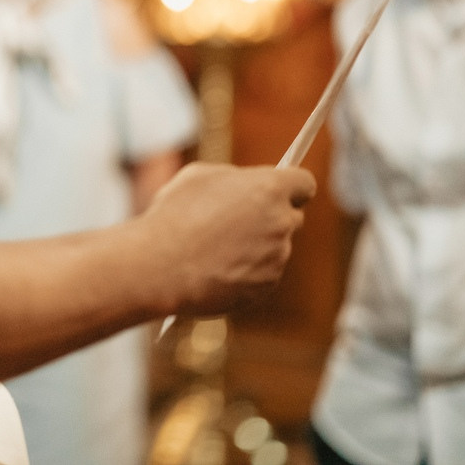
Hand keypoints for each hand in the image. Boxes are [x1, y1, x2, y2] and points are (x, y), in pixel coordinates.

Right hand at [142, 162, 314, 315]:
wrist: (160, 267)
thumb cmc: (174, 216)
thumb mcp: (198, 177)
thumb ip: (233, 179)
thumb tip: (243, 186)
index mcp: (269, 189)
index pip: (304, 183)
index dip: (292, 186)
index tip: (281, 190)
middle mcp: (281, 223)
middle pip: (293, 217)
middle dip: (273, 217)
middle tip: (242, 219)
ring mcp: (277, 258)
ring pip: (275, 248)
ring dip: (255, 246)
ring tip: (215, 247)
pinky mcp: (265, 288)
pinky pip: (262, 275)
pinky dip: (245, 272)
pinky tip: (215, 268)